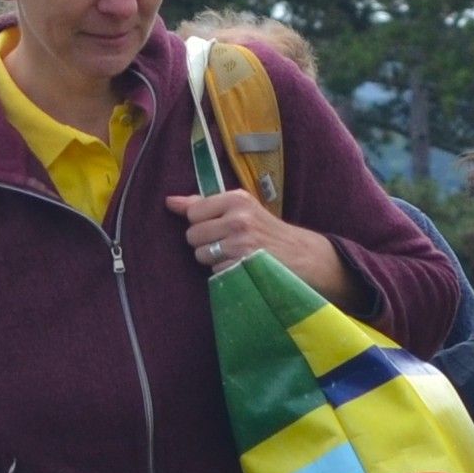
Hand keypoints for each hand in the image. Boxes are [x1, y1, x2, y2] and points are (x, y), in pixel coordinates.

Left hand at [167, 191, 345, 304]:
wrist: (303, 256)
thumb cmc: (266, 232)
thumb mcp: (242, 210)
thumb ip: (204, 205)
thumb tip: (170, 201)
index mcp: (236, 199)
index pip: (192, 212)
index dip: (201, 224)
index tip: (218, 227)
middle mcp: (239, 218)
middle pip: (192, 235)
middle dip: (205, 243)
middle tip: (228, 244)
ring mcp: (241, 243)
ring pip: (201, 255)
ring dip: (214, 260)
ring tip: (235, 256)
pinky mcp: (243, 266)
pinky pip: (215, 271)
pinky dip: (225, 273)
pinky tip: (241, 268)